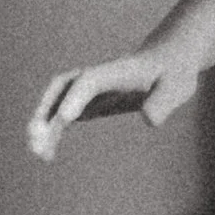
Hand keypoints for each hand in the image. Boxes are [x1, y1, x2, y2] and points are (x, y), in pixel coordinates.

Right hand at [28, 48, 197, 158]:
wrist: (167, 59)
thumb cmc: (173, 72)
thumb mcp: (178, 86)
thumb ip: (164, 102)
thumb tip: (149, 119)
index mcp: (118, 70)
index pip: (91, 81)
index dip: (77, 97)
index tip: (66, 120)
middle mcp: (97, 76)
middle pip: (62, 87)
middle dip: (46, 110)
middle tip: (36, 137)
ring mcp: (90, 88)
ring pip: (57, 101)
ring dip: (44, 125)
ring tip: (40, 154)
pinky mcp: (90, 101)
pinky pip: (64, 114)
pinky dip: (53, 132)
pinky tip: (48, 153)